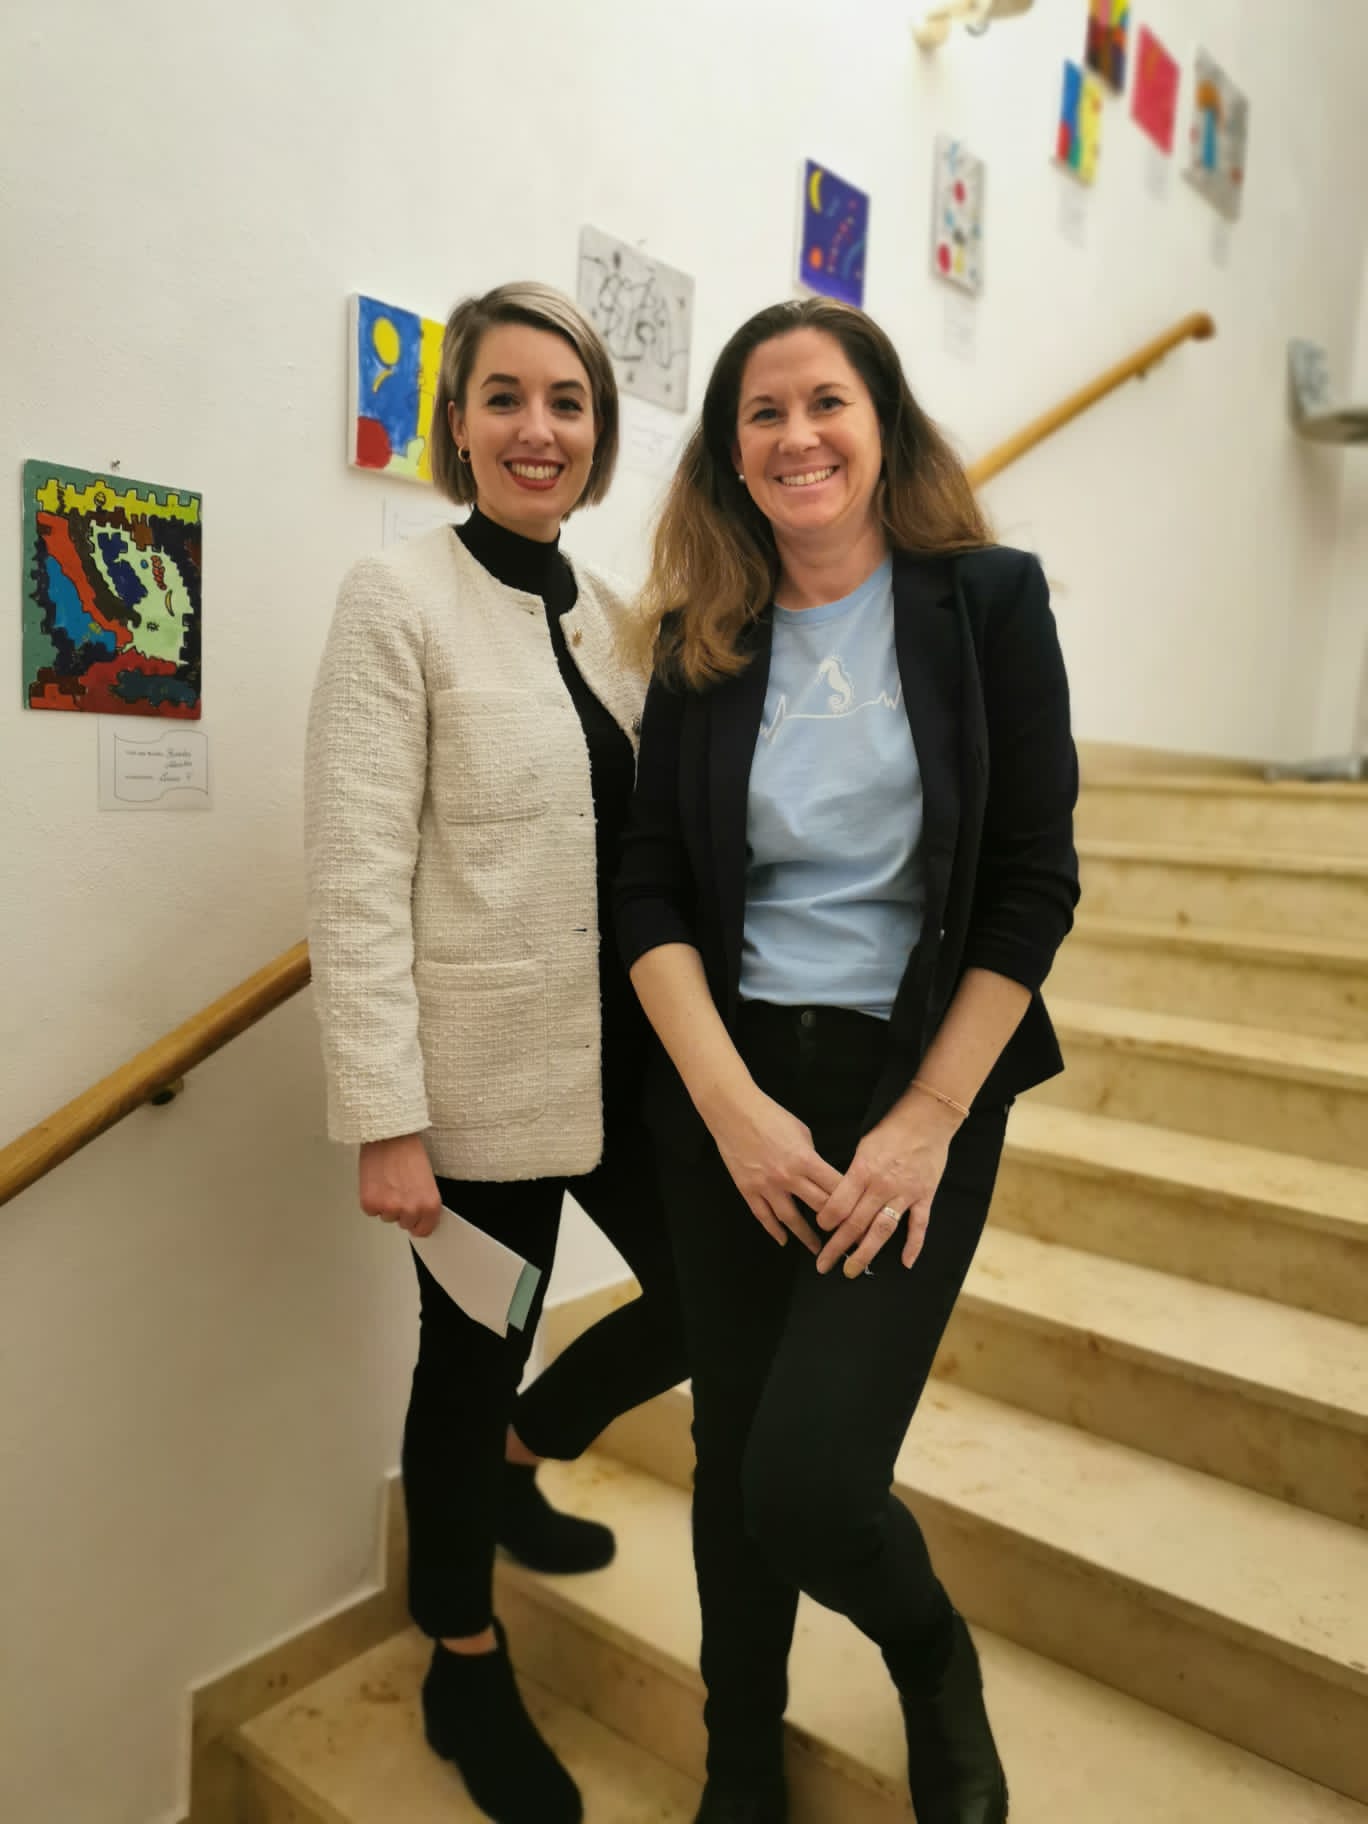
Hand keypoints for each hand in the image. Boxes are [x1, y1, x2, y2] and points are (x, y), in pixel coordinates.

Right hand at [358, 1133, 441, 1237]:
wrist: (389, 1136)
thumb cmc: (409, 1152)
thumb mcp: (426, 1180)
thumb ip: (423, 1201)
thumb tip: (418, 1216)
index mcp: (430, 1204)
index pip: (424, 1230)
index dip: (417, 1223)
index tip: (414, 1219)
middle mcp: (411, 1209)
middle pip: (404, 1224)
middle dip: (401, 1210)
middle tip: (399, 1189)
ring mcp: (390, 1208)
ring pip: (387, 1217)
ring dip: (385, 1204)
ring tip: (388, 1182)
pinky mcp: (370, 1204)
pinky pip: (371, 1211)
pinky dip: (371, 1199)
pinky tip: (377, 1182)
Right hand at [704, 1085, 842, 1253]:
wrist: (733, 1112)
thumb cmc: (770, 1116)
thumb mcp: (802, 1132)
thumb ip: (812, 1157)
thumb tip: (819, 1174)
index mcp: (805, 1160)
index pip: (835, 1187)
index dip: (850, 1202)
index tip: (859, 1215)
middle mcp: (788, 1177)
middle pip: (818, 1207)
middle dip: (835, 1224)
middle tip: (846, 1238)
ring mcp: (766, 1186)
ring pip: (790, 1219)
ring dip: (806, 1236)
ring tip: (817, 1250)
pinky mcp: (748, 1190)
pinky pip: (763, 1216)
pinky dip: (774, 1230)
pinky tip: (783, 1240)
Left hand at [814, 1097, 961, 1277]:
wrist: (927, 1118)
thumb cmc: (890, 1129)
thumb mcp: (863, 1146)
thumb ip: (852, 1174)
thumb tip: (836, 1199)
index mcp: (863, 1171)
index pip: (839, 1204)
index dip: (826, 1221)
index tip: (819, 1230)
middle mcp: (882, 1186)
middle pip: (856, 1223)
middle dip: (837, 1247)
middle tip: (824, 1265)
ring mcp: (905, 1193)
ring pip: (883, 1230)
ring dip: (866, 1253)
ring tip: (852, 1270)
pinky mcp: (925, 1196)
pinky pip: (919, 1225)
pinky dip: (913, 1246)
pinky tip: (905, 1263)